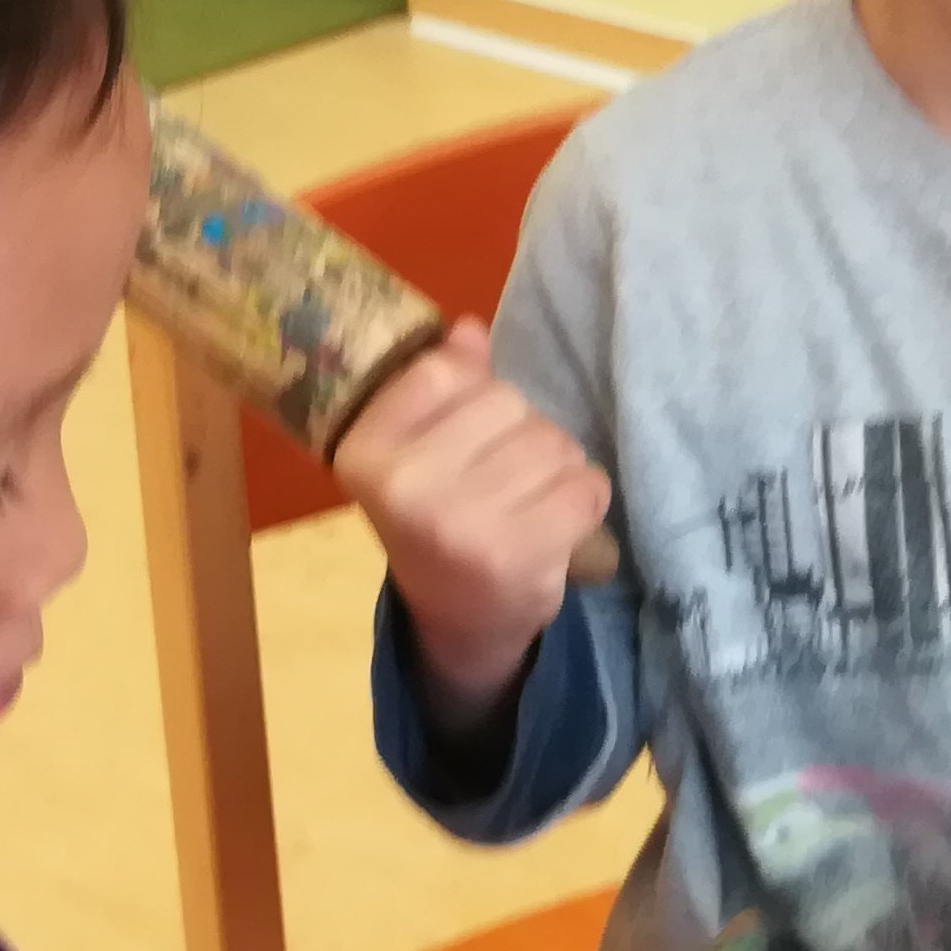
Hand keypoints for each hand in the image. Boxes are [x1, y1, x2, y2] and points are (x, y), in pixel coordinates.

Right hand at [332, 322, 610, 727]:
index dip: (472, 392)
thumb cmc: (437, 518)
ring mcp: (461, 524)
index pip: (442, 372)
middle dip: (520, 431)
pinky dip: (583, 499)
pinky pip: (585, 487)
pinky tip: (554, 523)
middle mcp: (405, 487)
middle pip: (506, 402)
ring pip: (552, 442)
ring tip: (526, 501)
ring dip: (556, 466)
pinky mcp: (518, 555)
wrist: (458, 620)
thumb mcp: (417, 450)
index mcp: (365, 451)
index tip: (462, 433)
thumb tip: (468, 330)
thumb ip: (441, 385)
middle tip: (498, 478)